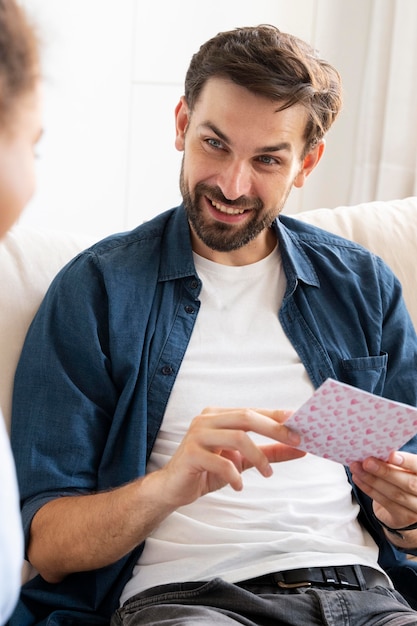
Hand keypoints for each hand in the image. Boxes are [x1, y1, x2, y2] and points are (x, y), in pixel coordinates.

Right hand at [157, 406, 304, 508]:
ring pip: (237, 437)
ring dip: (258, 456)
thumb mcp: (242, 460)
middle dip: (274, 429)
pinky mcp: (191, 453)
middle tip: (295, 442)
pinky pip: (221, 462)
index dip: (277, 416)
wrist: (174, 488)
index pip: (252, 410)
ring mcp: (197, 434)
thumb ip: (269, 452)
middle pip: (246, 417)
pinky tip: (239, 485)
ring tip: (268, 473)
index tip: (300, 424)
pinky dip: (235, 475)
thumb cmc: (208, 470)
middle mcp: (207, 419)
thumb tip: (299, 448)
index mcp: (218, 415)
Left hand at [350, 451, 416, 534]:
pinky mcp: (404, 518)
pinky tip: (358, 479)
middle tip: (367, 462)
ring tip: (356, 468)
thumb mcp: (404, 469)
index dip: (407, 462)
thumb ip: (395, 462)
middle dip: (385, 472)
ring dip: (372, 480)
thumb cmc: (403, 478)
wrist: (406, 506)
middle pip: (409, 483)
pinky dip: (369, 489)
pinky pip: (385, 502)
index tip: (391, 455)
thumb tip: (374, 451)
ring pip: (395, 494)